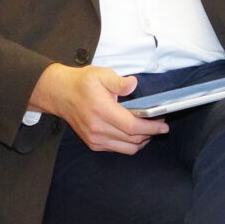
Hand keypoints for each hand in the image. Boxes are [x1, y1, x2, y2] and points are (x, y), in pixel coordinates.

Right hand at [31, 63, 166, 154]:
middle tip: (159, 123)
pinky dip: (130, 144)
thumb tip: (133, 84)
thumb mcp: (101, 74)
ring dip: (142, 141)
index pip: (132, 127)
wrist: (60, 94)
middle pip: (133, 140)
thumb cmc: (82, 83)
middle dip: (150, 133)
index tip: (163, 124)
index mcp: (102, 111)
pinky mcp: (94, 144)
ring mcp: (95, 139)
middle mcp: (98, 128)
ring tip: (149, 129)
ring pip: (127, 148)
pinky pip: (118, 149)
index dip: (151, 128)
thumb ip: (118, 81)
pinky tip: (134, 133)